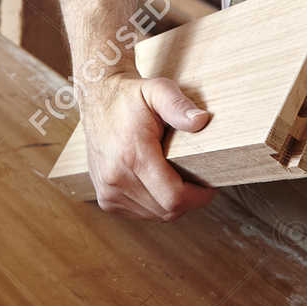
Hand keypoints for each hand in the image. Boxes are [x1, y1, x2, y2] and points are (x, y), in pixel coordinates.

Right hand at [79, 73, 217, 220]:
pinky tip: (159, 184)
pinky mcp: (105, 198)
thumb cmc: (130, 96)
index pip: (174, 197)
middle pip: (167, 210)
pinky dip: (155, 204)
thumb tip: (201, 120)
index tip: (210, 186)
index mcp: (132, 156)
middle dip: (188, 200)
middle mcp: (116, 179)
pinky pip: (141, 213)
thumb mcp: (157, 91)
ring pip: (155, 215)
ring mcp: (108, 192)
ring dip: (171, 203)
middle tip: (198, 181)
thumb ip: (179, 106)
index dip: (198, 197)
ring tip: (178, 179)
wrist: (97, 100)